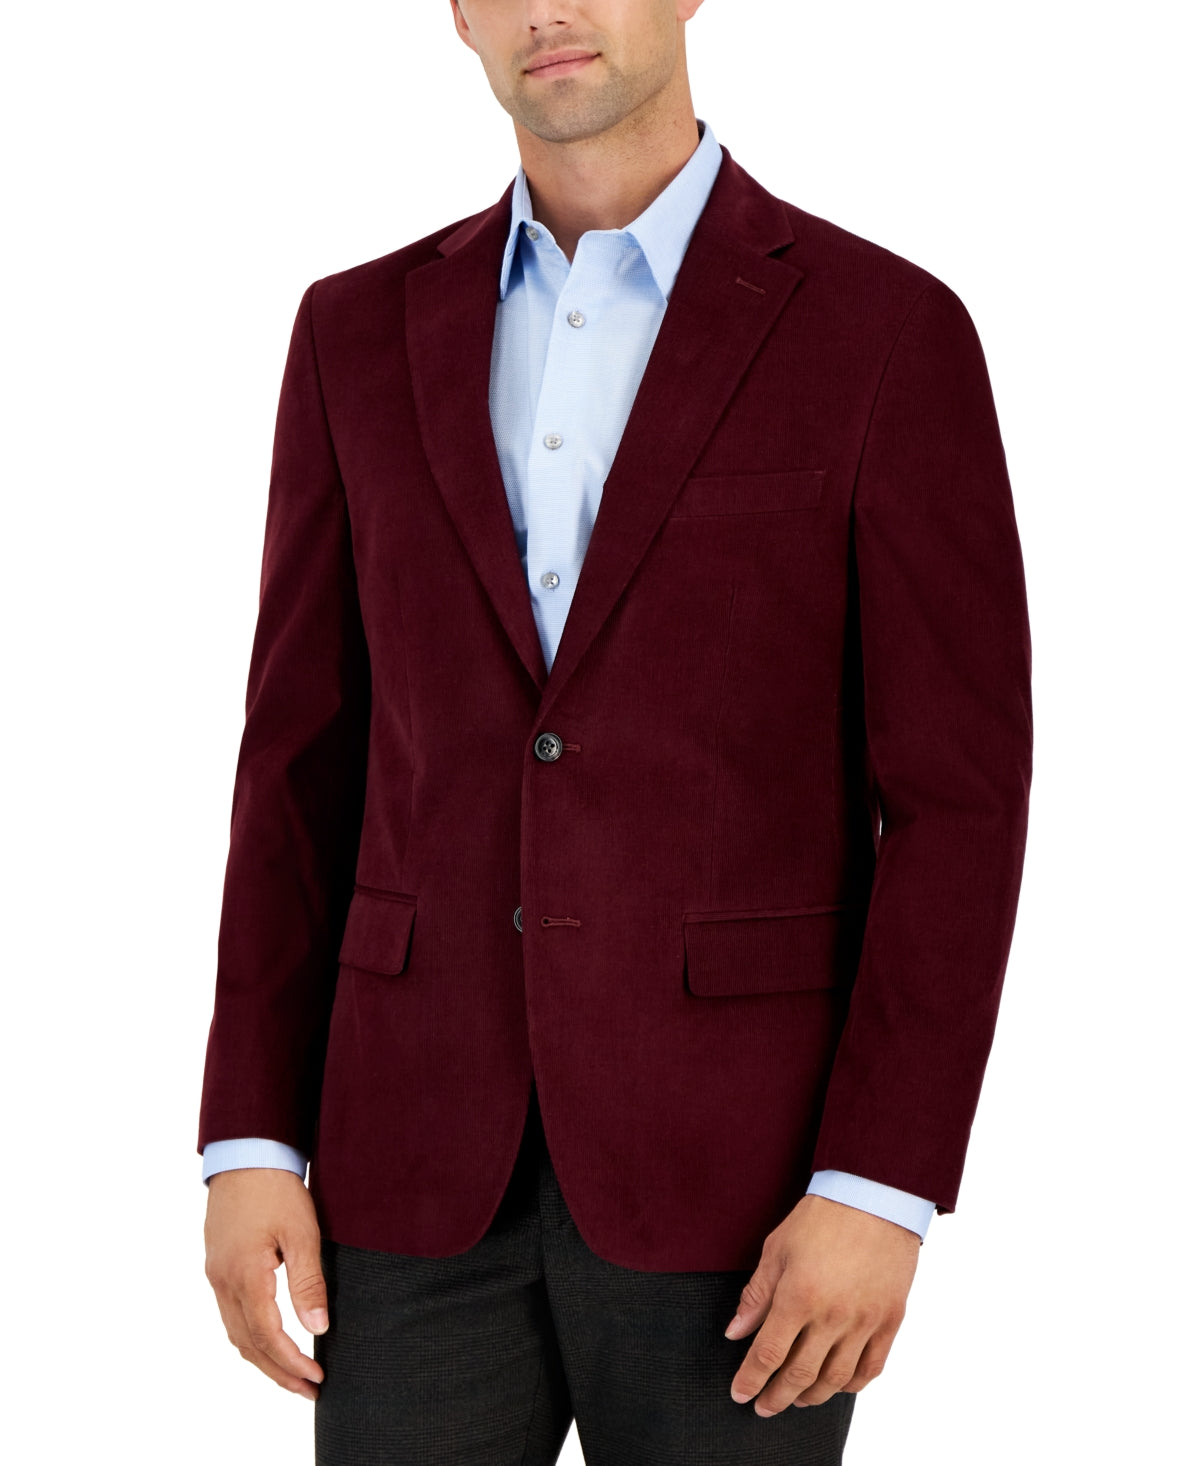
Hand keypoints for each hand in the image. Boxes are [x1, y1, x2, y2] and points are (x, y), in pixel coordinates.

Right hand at [204, 1168, 328, 1400]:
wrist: (245, 1153)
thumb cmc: (276, 1188)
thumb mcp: (302, 1231)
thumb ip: (308, 1282)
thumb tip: (317, 1328)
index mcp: (245, 1275)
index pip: (267, 1335)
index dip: (291, 1361)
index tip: (316, 1377)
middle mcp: (223, 1281)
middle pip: (248, 1344)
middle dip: (278, 1372)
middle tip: (308, 1390)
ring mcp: (216, 1275)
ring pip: (236, 1333)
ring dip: (263, 1359)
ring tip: (292, 1375)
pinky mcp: (217, 1266)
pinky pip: (230, 1315)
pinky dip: (251, 1337)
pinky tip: (269, 1341)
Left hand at [725, 1193, 919, 1415]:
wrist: (874, 1197)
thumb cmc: (821, 1218)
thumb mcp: (777, 1249)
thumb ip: (756, 1295)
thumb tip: (735, 1332)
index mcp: (799, 1296)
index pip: (768, 1354)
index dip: (750, 1379)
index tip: (740, 1394)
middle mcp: (833, 1316)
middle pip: (800, 1374)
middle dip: (776, 1397)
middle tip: (764, 1406)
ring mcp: (865, 1321)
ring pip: (835, 1379)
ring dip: (811, 1396)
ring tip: (796, 1399)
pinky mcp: (890, 1320)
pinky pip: (871, 1368)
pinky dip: (851, 1385)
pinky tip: (835, 1385)